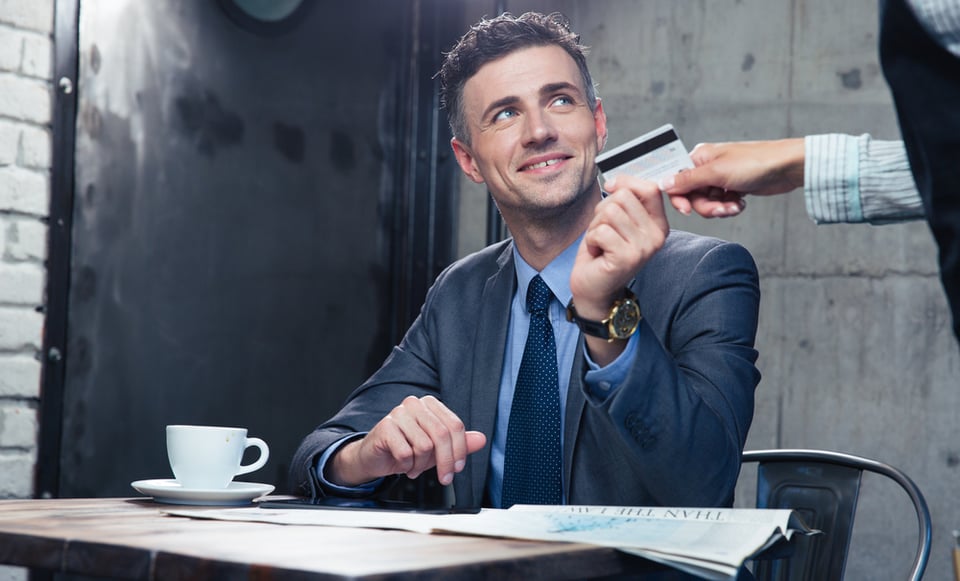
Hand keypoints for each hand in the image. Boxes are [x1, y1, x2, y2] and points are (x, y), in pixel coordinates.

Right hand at [329, 395, 486, 486]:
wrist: (374, 457)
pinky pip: (405, 453)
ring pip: (424, 446)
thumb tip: (481, 439)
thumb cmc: (406, 449)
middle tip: (444, 478)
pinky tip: (402, 465)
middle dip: (445, 462)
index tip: (458, 468)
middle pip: (441, 435)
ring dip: (421, 465)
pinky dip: (406, 466)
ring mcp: (398, 414)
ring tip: (414, 466)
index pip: (454, 425)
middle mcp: (415, 404)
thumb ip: (460, 444)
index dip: (460, 450)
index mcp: (430, 405)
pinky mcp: (385, 427)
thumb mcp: (437, 449)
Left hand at [570, 175, 667, 363]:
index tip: (611, 190)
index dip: (625, 183)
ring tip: (601, 243)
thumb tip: (615, 182)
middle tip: (604, 232)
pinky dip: (592, 240)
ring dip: (596, 226)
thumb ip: (624, 199)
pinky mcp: (626, 257)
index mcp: (658, 224)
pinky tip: (598, 253)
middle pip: (624, 197)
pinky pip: (601, 231)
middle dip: (604, 211)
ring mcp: (643, 248)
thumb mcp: (617, 220)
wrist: (594, 288)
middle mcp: (656, 236)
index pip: (650, 188)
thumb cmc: (603, 253)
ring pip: (610, 212)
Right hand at [660, 138, 805, 217]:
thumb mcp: (717, 172)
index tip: (686, 209)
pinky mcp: (732, 188)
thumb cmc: (755, 162)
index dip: (679, 197)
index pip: (676, 180)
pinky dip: (729, 207)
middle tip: (722, 209)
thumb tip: (662, 183)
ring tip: (735, 206)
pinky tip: (740, 203)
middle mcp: (707, 167)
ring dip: (720, 209)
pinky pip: (720, 204)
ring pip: (706, 203)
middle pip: (692, 196)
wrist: (787, 168)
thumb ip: (687, 180)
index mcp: (699, 157)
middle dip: (707, 207)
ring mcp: (720, 179)